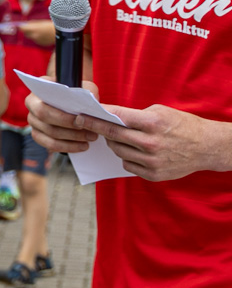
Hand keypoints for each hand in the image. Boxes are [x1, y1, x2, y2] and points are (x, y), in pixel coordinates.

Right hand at [26, 82, 100, 153]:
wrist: (73, 96)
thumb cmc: (78, 90)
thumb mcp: (85, 87)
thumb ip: (86, 94)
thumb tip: (89, 105)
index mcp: (37, 93)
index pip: (43, 109)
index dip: (62, 117)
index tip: (81, 120)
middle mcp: (31, 108)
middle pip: (47, 125)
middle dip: (71, 131)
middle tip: (91, 133)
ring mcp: (34, 123)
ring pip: (50, 137)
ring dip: (72, 141)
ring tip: (90, 139)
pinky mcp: (39, 135)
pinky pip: (51, 145)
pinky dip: (67, 147)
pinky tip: (82, 146)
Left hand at [79, 102, 231, 181]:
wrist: (207, 147)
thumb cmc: (182, 126)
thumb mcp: (161, 112)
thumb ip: (136, 115)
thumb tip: (109, 116)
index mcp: (153, 124)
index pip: (117, 119)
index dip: (96, 117)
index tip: (81, 115)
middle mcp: (151, 143)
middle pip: (113, 136)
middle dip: (96, 128)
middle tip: (83, 123)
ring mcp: (151, 161)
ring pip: (118, 152)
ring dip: (115, 144)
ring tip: (123, 138)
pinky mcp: (152, 174)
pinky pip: (127, 165)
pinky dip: (128, 157)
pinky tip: (136, 151)